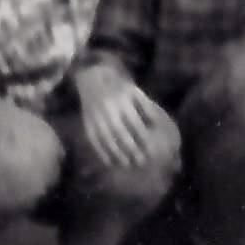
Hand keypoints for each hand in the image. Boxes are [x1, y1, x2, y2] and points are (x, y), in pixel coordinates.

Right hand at [75, 63, 168, 179]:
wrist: (92, 80)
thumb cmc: (119, 88)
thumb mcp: (135, 92)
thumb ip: (146, 107)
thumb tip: (158, 123)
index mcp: (122, 102)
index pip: (134, 122)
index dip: (142, 136)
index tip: (151, 148)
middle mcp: (108, 112)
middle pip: (120, 134)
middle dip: (130, 148)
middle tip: (141, 161)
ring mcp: (95, 120)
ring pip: (106, 140)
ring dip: (117, 154)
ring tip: (128, 164)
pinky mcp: (87, 125)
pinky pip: (94, 142)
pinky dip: (101, 153)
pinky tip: (109, 162)